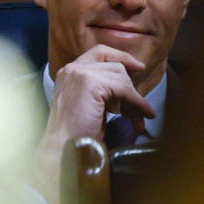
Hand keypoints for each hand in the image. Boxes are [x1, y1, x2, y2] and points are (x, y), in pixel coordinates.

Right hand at [30, 45, 156, 202]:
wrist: (63, 149)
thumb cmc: (76, 135)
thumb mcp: (89, 105)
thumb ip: (104, 93)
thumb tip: (133, 94)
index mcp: (69, 73)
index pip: (100, 53)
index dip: (122, 57)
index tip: (139, 67)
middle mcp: (72, 69)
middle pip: (115, 66)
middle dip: (131, 88)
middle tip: (140, 111)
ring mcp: (79, 74)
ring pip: (121, 77)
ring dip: (135, 99)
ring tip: (139, 118)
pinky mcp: (90, 83)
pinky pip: (123, 88)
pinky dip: (136, 102)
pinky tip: (141, 115)